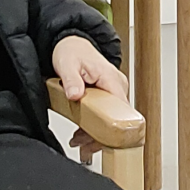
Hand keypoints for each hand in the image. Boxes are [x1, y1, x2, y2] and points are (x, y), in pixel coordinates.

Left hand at [52, 34, 128, 162]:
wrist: (71, 43)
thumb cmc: (71, 51)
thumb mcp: (67, 64)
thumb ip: (71, 80)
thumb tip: (75, 94)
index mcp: (112, 79)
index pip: (122, 109)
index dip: (115, 128)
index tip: (102, 141)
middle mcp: (117, 85)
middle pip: (117, 118)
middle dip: (101, 136)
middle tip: (84, 146)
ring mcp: (113, 91)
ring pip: (111, 119)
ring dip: (96, 133)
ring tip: (79, 142)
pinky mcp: (107, 96)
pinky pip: (106, 115)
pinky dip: (94, 127)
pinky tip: (81, 135)